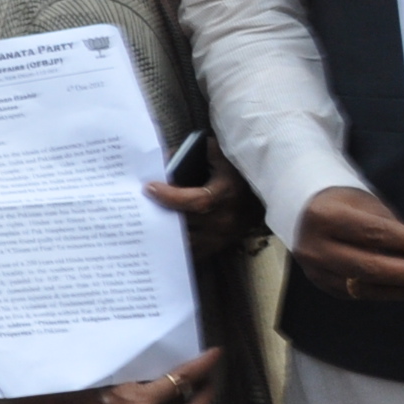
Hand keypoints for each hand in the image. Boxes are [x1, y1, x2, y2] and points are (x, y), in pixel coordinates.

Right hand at [25, 349, 222, 403]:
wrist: (29, 393)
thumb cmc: (63, 369)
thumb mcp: (103, 360)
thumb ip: (135, 363)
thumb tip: (166, 353)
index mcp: (130, 402)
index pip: (178, 382)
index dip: (201, 368)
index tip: (215, 354)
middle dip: (203, 397)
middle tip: (208, 378)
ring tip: (190, 390)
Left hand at [141, 142, 258, 246]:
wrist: (263, 190)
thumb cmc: (236, 169)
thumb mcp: (218, 154)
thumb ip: (192, 152)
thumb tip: (162, 160)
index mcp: (228, 193)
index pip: (196, 201)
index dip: (170, 196)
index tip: (149, 188)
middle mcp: (227, 218)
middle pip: (187, 223)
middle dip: (161, 214)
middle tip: (139, 206)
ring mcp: (225, 236)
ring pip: (188, 241)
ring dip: (167, 232)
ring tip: (146, 222)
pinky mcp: (222, 245)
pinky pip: (195, 251)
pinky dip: (178, 245)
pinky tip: (162, 236)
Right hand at [292, 187, 403, 301]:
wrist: (304, 214)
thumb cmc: (344, 204)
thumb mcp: (366, 205)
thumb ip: (392, 228)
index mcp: (324, 217)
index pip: (374, 233)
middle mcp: (315, 247)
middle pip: (370, 266)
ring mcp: (315, 271)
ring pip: (366, 287)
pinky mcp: (323, 285)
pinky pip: (361, 294)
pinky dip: (389, 292)